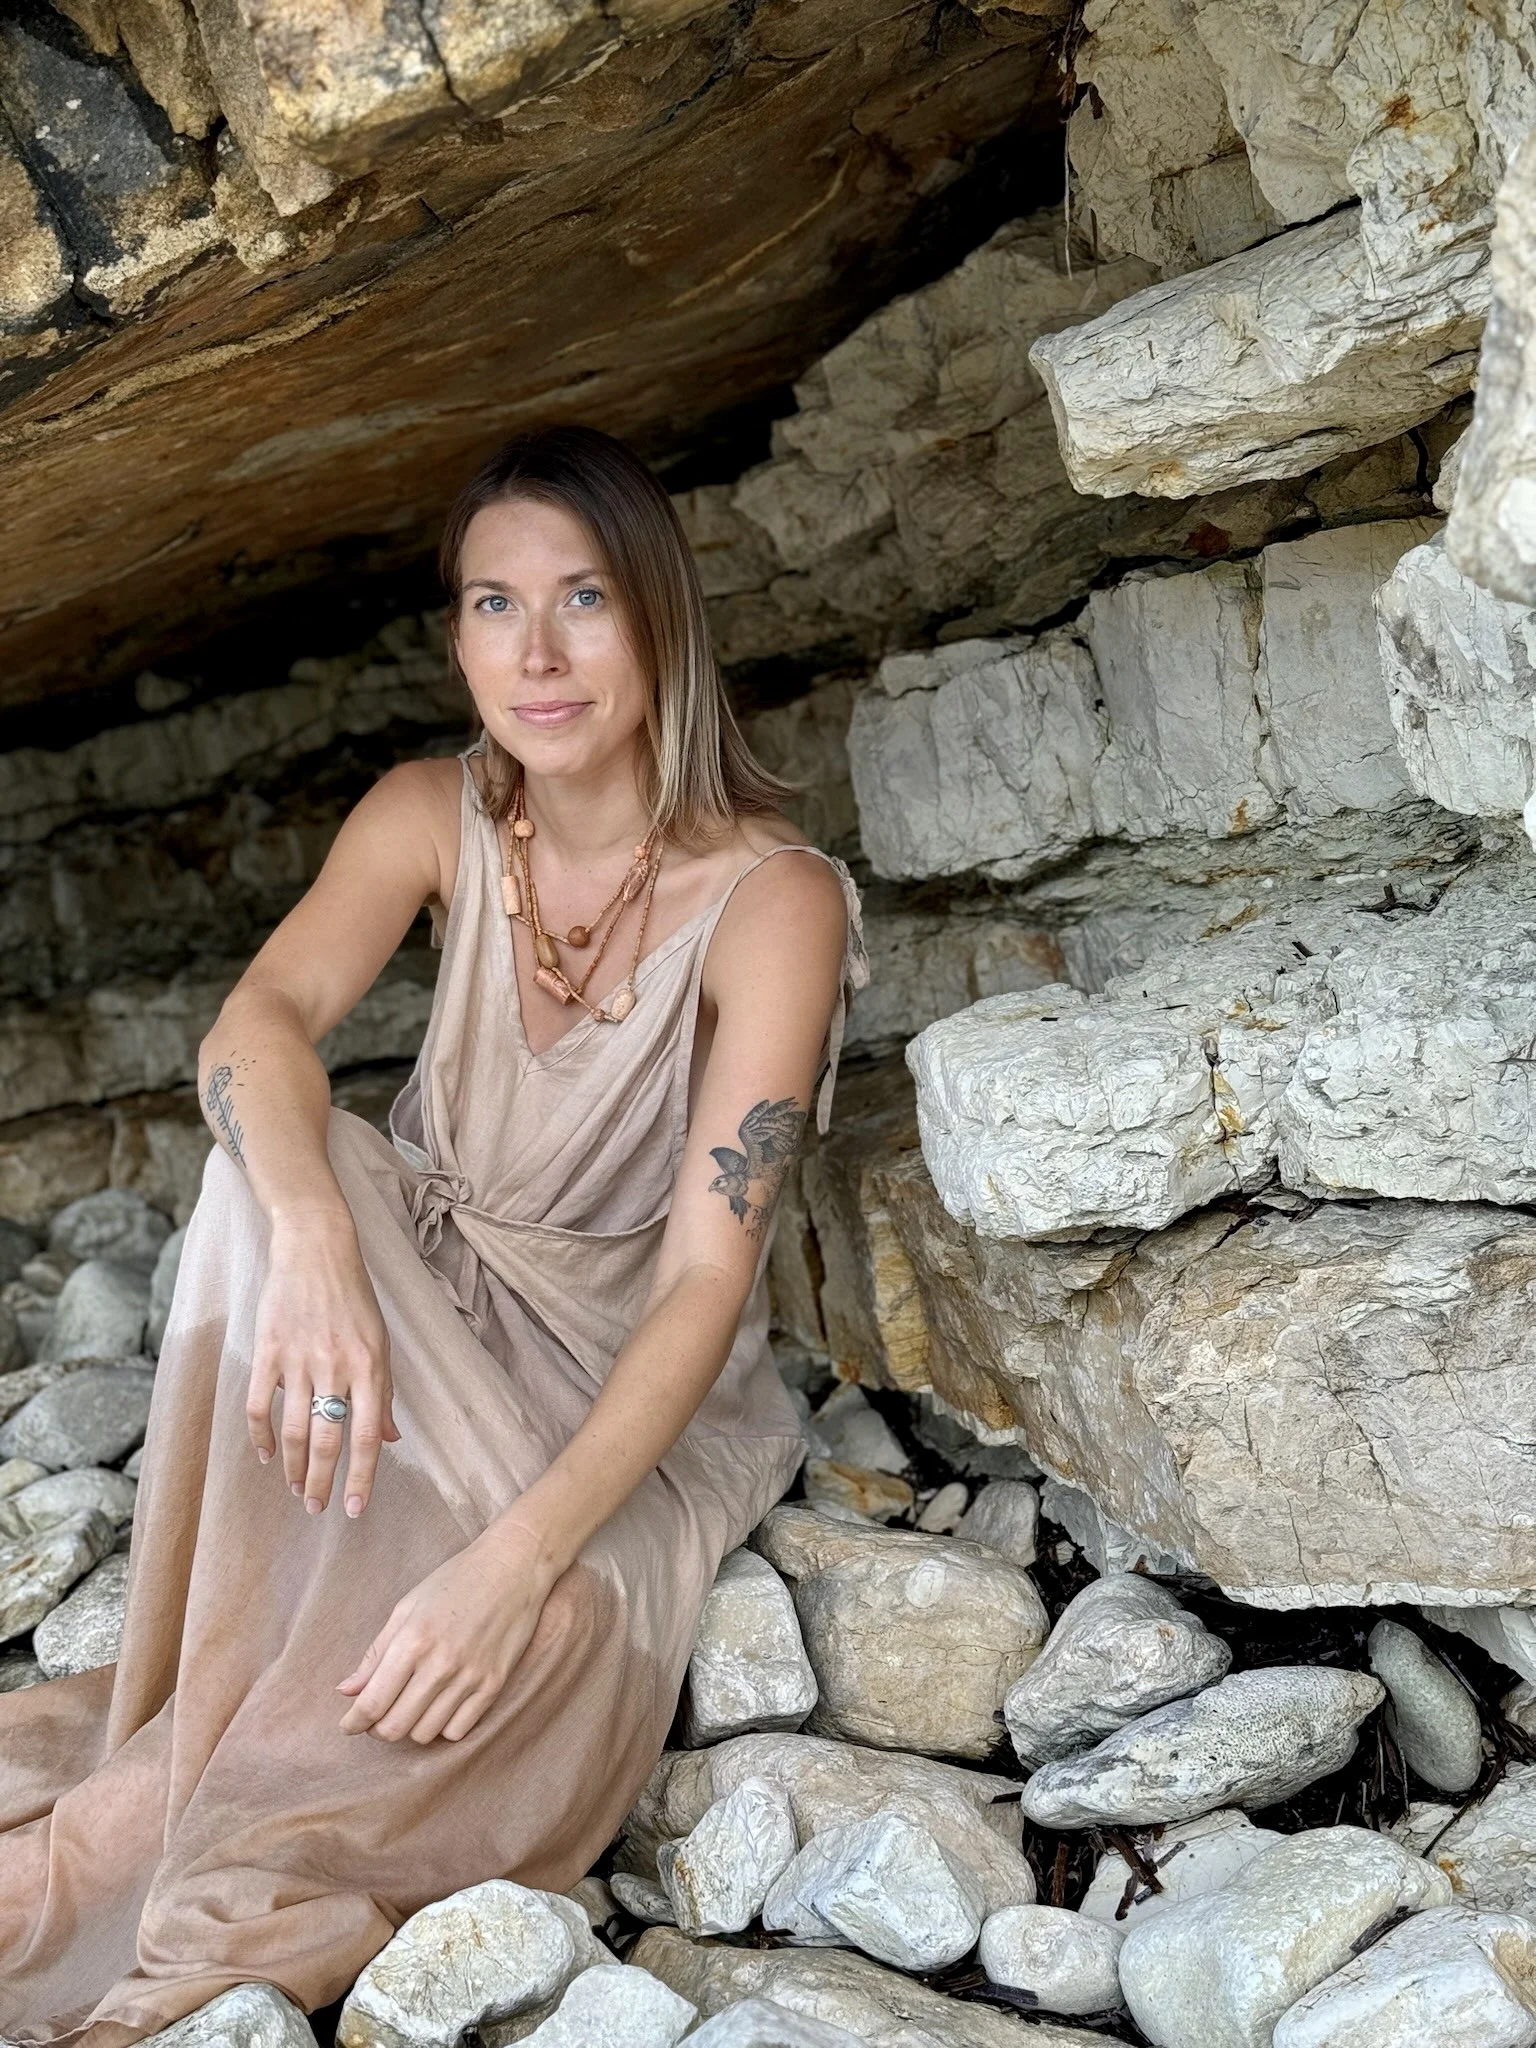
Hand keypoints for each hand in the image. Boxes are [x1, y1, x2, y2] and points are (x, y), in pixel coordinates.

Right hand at [246, 1207, 400, 1517]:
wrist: (316, 1249)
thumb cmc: (354, 1298)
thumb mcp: (381, 1342)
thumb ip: (383, 1392)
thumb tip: (390, 1439)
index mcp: (369, 1366)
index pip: (367, 1436)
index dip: (361, 1477)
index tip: (355, 1509)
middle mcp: (335, 1367)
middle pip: (326, 1440)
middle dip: (321, 1482)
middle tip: (316, 1508)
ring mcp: (299, 1359)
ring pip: (292, 1429)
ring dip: (292, 1466)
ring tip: (294, 1489)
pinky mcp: (269, 1350)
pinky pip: (260, 1404)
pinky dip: (260, 1435)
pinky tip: (265, 1455)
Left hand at [334, 1525, 557, 1742]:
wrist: (512, 1567)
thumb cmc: (455, 1581)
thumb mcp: (407, 1607)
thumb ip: (376, 1652)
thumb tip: (346, 1691)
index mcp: (412, 1641)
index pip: (372, 1703)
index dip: (353, 1722)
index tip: (348, 1726)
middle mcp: (440, 1664)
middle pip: (395, 1727)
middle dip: (378, 1729)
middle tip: (377, 1717)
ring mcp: (470, 1677)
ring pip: (425, 1734)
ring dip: (411, 1727)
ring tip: (411, 1707)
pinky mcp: (494, 1685)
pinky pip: (458, 1731)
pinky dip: (443, 1727)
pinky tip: (440, 1707)